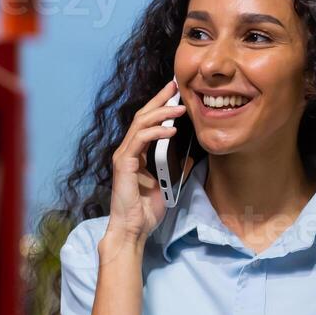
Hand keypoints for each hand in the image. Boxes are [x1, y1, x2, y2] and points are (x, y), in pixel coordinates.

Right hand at [106, 79, 192, 244]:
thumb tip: (192, 157)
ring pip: (141, 124)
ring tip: (180, 107)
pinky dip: (157, 133)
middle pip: (143, 116)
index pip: (148, 122)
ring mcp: (124, 155)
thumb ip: (176, 169)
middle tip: (176, 86)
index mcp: (137, 153)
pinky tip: (172, 130)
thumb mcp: (168, 185)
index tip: (176, 93)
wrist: (133, 228)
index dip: (161, 105)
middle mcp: (128, 150)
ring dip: (162, 113)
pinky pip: (141, 141)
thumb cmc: (145, 210)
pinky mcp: (124, 164)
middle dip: (160, 99)